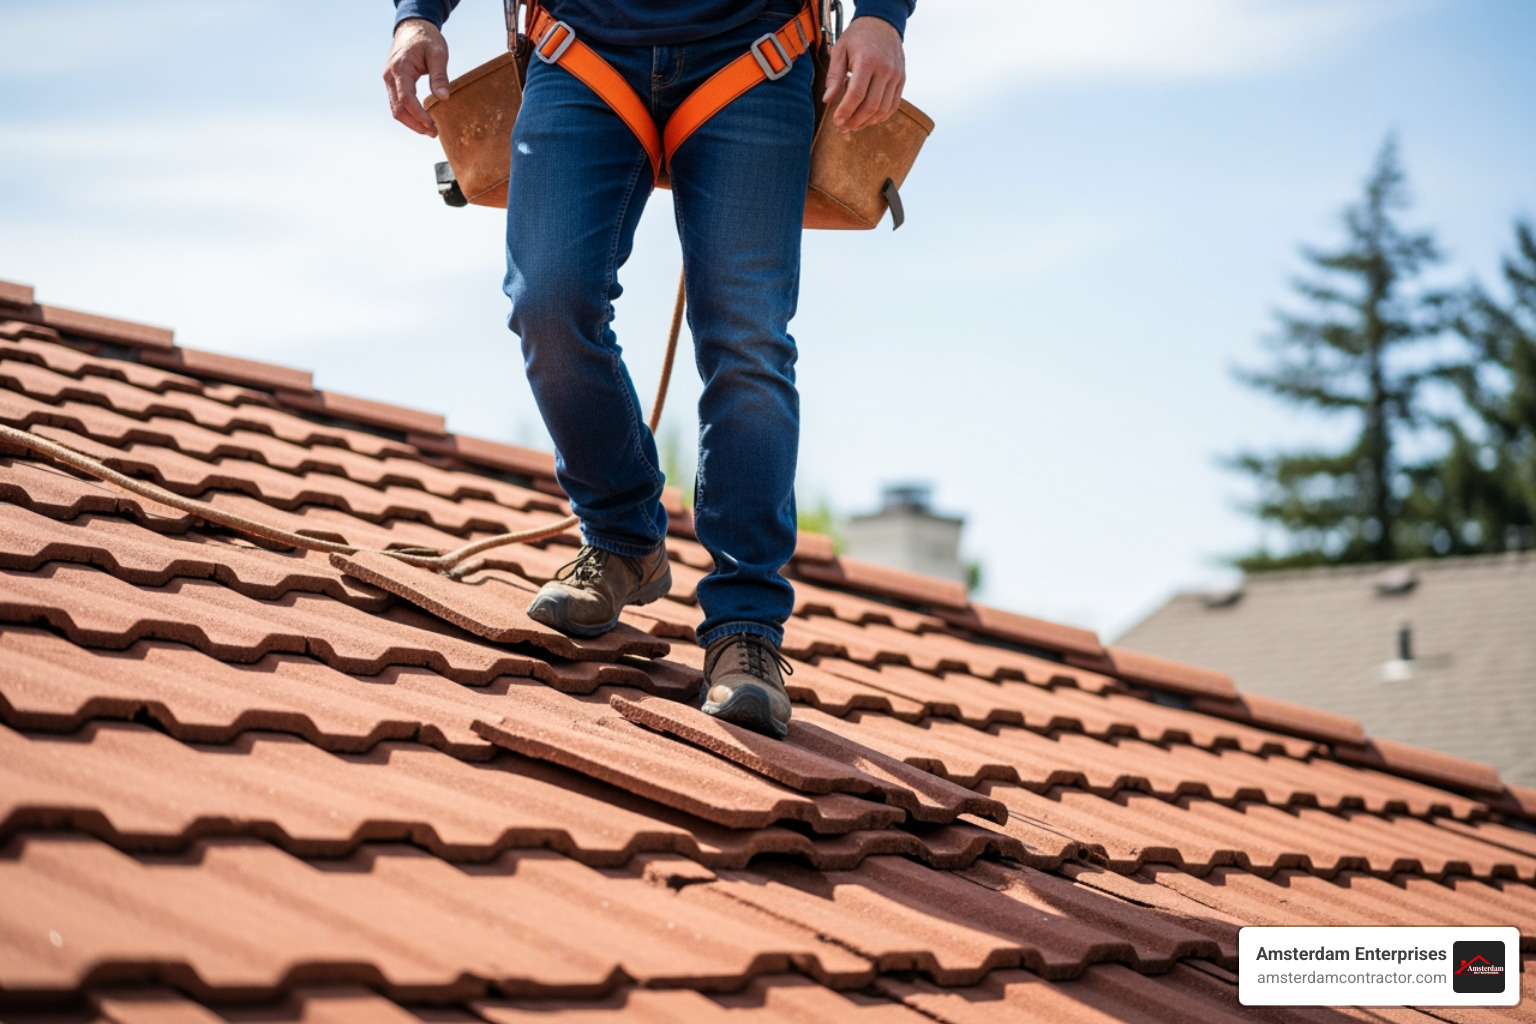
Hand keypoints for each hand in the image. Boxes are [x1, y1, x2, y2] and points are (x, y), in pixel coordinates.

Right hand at [384, 18, 450, 136]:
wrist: (412, 28)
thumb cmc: (427, 39)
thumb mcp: (438, 54)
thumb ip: (440, 76)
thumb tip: (443, 98)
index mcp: (400, 69)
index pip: (406, 99)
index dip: (419, 115)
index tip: (433, 126)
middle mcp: (390, 76)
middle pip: (398, 109)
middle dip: (415, 124)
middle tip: (434, 133)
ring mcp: (389, 80)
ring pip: (395, 109)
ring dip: (411, 122)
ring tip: (429, 130)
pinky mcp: (392, 83)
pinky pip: (397, 103)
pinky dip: (408, 114)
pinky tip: (421, 120)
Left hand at [822, 16, 905, 133]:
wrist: (882, 23)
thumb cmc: (857, 37)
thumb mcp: (840, 50)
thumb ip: (834, 75)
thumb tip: (827, 100)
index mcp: (867, 61)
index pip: (857, 94)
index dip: (846, 111)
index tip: (836, 121)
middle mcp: (885, 69)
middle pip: (871, 105)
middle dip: (855, 120)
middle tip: (842, 127)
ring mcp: (896, 76)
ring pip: (883, 109)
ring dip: (867, 122)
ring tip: (853, 126)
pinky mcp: (901, 80)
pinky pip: (893, 105)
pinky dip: (881, 116)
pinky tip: (868, 120)